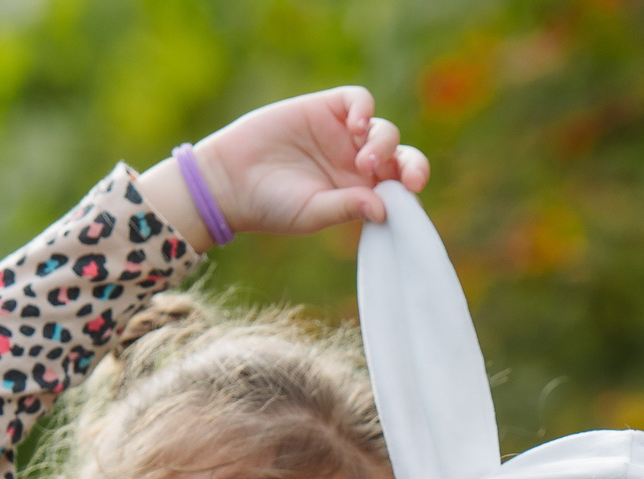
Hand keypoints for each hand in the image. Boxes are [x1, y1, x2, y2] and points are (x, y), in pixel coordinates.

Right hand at [139, 86, 430, 249]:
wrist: (230, 180)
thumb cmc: (271, 206)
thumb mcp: (313, 213)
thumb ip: (347, 208)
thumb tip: (385, 209)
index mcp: (361, 193)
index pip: (401, 186)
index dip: (412, 186)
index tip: (413, 191)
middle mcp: (357, 164)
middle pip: (400, 157)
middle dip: (410, 165)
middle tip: (402, 178)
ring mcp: (343, 135)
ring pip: (384, 130)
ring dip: (383, 144)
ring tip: (362, 161)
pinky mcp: (325, 109)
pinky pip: (358, 100)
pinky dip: (363, 109)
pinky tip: (355, 126)